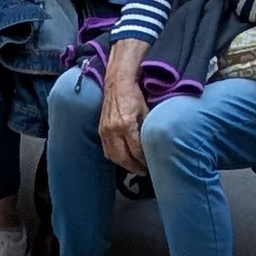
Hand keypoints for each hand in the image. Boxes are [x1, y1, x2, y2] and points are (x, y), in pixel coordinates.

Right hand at [97, 45, 147, 170]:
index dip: (144, 160)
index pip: (135, 150)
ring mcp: (105, 131)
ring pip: (113, 156)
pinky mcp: (101, 131)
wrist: (116, 84)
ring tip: (135, 168)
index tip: (151, 164)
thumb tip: (154, 144)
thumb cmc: (134, 96)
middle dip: (134, 167)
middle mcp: (113, 130)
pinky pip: (107, 150)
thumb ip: (147, 129)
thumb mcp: (146, 111)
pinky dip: (115, 158)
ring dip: (124, 165)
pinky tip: (123, 159)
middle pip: (123, 157)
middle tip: (144, 172)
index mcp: (126, 125)